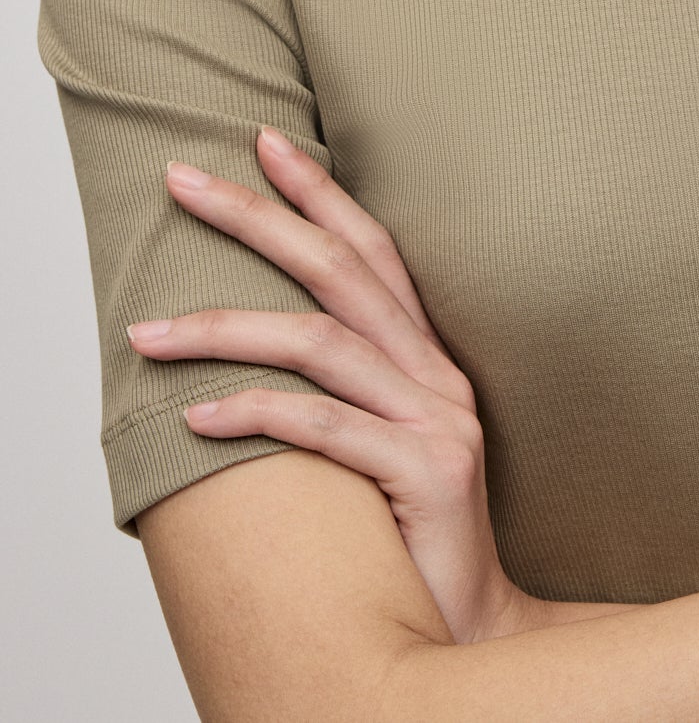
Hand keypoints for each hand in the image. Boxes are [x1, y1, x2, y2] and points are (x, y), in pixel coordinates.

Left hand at [126, 127, 551, 644]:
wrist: (467, 639)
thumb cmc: (406, 547)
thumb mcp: (377, 452)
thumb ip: (341, 397)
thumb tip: (245, 354)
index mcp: (429, 362)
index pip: (372, 252)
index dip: (320, 193)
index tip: (263, 142)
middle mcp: (438, 377)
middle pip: (343, 273)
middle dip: (260, 217)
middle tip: (183, 181)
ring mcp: (438, 422)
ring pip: (323, 344)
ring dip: (226, 328)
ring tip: (147, 330)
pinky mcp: (426, 474)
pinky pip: (324, 429)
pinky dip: (255, 414)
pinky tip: (195, 418)